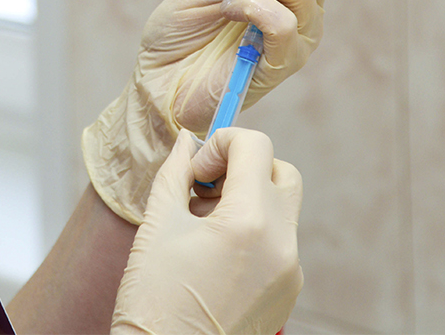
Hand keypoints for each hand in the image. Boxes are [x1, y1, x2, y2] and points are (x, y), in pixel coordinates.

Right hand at [112, 129, 303, 334]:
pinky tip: (216, 254)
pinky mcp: (288, 293)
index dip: (221, 144)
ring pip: (282, 209)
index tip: (195, 169)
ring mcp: (290, 271)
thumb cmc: (153, 301)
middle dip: (244, 168)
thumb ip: (176, 174)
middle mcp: (282, 244)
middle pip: (281, 173)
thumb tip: (186, 143)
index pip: (256, 147)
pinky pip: (280, 244)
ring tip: (203, 224)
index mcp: (250, 222)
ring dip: (249, 200)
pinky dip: (254, 233)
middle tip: (204, 188)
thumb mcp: (158, 226)